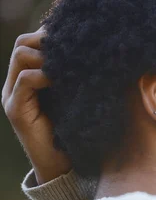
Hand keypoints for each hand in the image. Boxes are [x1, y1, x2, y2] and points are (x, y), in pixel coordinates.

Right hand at [2, 27, 70, 183]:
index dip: (51, 34)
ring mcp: (12, 95)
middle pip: (23, 43)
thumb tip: (98, 52)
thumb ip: (76, 76)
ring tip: (70, 65)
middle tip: (74, 49)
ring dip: (48, 55)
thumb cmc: (75, 130)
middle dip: (48, 40)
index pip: (31, 41)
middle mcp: (17, 83)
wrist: (62, 165)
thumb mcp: (77, 96)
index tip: (77, 38)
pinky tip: (65, 80)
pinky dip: (45, 74)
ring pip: (21, 55)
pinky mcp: (16, 109)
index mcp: (30, 78)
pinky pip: (26, 80)